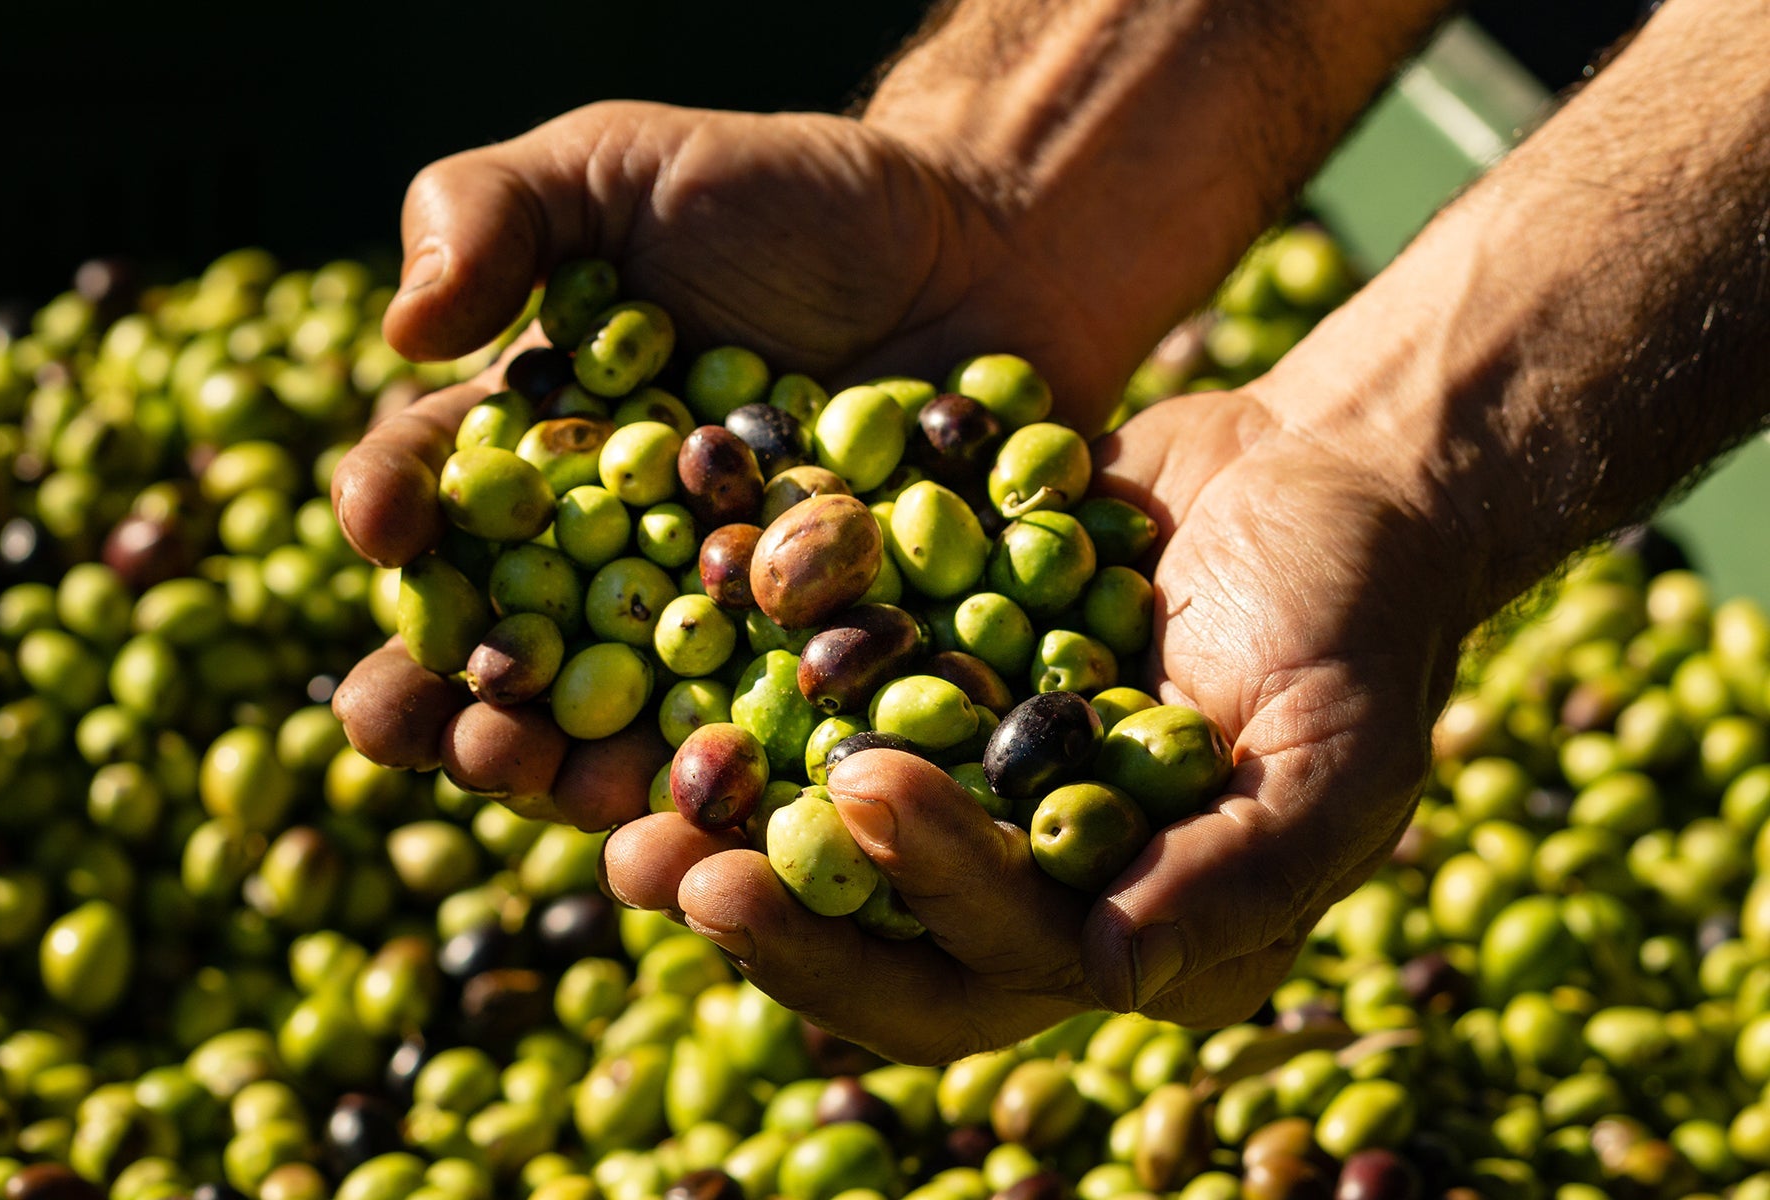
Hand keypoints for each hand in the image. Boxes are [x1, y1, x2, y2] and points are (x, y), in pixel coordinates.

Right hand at [329, 99, 1172, 819]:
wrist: (985, 247)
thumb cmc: (793, 197)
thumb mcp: (626, 164)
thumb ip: (496, 210)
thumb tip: (402, 330)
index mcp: (536, 454)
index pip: (434, 495)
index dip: (392, 513)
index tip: (382, 527)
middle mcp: (608, 559)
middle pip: (509, 648)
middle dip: (469, 702)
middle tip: (466, 730)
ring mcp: (716, 626)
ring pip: (626, 721)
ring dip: (587, 770)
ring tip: (579, 791)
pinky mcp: (822, 667)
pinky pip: (773, 737)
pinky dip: (746, 780)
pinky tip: (727, 811)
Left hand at [606, 387, 1469, 1062]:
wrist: (1318, 478)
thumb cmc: (1358, 622)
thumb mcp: (1338, 753)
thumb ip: (1241, 875)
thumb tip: (1118, 977)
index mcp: (1113, 928)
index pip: (991, 964)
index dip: (913, 912)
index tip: (851, 807)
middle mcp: (1016, 876)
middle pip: (870, 933)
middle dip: (769, 912)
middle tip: (658, 865)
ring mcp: (958, 784)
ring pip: (814, 838)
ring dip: (719, 826)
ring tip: (611, 800)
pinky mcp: (916, 685)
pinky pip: (814, 706)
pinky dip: (739, 699)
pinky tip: (657, 665)